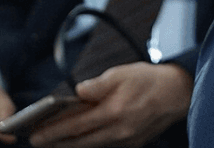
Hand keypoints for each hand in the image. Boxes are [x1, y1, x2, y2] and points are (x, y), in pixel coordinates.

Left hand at [28, 63, 191, 146]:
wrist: (178, 93)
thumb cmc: (148, 80)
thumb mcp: (121, 73)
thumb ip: (97, 85)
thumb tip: (77, 93)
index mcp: (114, 112)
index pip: (76, 125)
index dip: (53, 131)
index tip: (35, 134)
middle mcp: (119, 131)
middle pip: (80, 141)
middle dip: (56, 142)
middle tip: (37, 141)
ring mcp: (126, 140)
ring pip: (91, 146)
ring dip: (70, 145)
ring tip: (53, 142)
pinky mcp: (132, 143)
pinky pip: (105, 145)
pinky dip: (88, 143)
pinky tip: (79, 140)